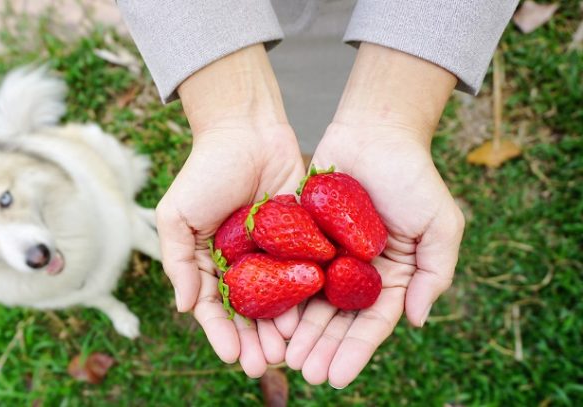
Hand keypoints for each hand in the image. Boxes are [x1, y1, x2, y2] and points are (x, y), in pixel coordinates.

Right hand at [155, 45, 305, 376]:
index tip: (232, 356)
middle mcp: (241, 263)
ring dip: (280, 328)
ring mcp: (272, 252)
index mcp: (209, 260)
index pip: (214, 307)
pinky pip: (302, 272)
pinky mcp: (300, 238)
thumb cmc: (206, 170)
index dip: (222, 333)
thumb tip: (184, 308)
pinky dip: (303, 297)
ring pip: (277, 300)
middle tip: (264, 366)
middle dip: (254, 341)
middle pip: (248, 312)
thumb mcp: (177, 215)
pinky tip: (307, 318)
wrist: (247, 129)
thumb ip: (178, 261)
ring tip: (287, 352)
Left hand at [285, 43, 464, 387]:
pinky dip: (279, 295)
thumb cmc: (412, 175)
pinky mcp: (302, 238)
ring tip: (282, 357)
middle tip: (303, 374)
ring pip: (310, 302)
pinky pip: (288, 270)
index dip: (355, 352)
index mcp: (391, 277)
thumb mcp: (440, 223)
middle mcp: (357, 273)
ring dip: (298, 332)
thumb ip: (435, 273)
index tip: (337, 379)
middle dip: (322, 349)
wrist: (374, 131)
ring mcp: (328, 256)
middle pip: (337, 320)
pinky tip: (267, 317)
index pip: (372, 323)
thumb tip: (418, 321)